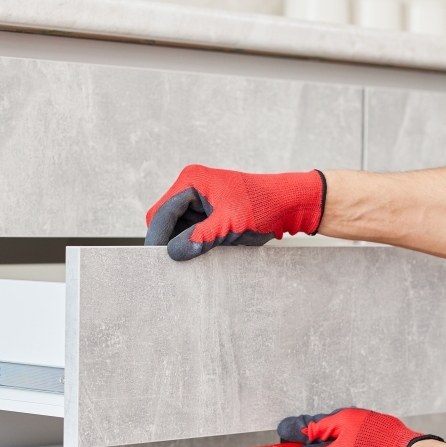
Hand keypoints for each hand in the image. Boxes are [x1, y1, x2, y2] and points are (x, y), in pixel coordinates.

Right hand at [144, 165, 325, 260]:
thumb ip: (200, 238)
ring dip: (182, 243)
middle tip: (171, 265)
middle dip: (168, 240)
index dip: (157, 237)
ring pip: (177, 228)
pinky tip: (200, 255)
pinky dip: (193, 243)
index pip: (161, 212)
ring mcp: (200, 200)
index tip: (156, 260)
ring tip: (190, 260)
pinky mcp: (209, 213)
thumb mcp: (229, 225)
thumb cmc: (263, 206)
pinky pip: (191, 231)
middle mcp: (192, 187)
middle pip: (165, 220)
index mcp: (192, 181)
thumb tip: (173, 253)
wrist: (289, 205)